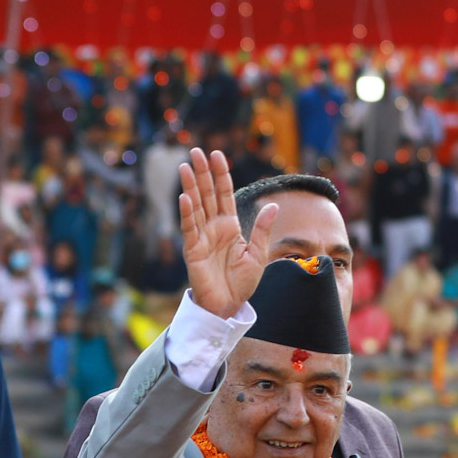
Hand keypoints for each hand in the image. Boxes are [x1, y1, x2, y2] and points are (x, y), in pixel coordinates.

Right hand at [179, 148, 278, 318]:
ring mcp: (202, 237)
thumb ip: (263, 230)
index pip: (224, 194)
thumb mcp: (258, 254)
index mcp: (230, 226)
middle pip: (207, 195)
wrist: (229, 306)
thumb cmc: (242, 283)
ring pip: (196, 206)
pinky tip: (185, 197)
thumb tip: (273, 205)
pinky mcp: (193, 250)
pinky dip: (187, 213)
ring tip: (185, 166)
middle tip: (196, 151)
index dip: (221, 175)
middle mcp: (214, 228)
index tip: (217, 155)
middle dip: (202, 173)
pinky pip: (190, 228)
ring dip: (191, 186)